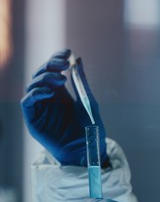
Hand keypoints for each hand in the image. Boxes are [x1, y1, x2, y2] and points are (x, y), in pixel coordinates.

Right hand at [21, 49, 107, 165]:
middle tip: (63, 63)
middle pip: (41, 74)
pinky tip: (49, 92)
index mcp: (61, 93)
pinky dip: (36, 93)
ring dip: (45, 78)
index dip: (56, 59)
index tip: (67, 52)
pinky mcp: (34, 120)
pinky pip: (28, 102)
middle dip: (50, 65)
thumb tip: (78, 59)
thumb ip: (81, 82)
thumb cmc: (90, 129)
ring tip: (61, 80)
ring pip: (32, 85)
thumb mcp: (88, 102)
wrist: (88, 150)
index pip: (53, 71)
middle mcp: (49, 98)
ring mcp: (40, 108)